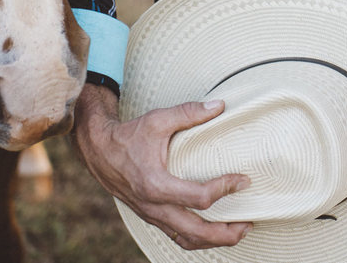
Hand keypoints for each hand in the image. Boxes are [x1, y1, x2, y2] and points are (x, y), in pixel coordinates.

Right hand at [72, 83, 252, 248]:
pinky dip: (197, 239)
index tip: (243, 180)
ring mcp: (151, 215)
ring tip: (237, 232)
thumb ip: (189, 113)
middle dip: (224, 233)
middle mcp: (153, 206)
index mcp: (156, 184)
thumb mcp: (158, 119)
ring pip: (186, 240)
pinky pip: (176, 236)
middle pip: (195, 231)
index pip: (199, 198)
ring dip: (213, 241)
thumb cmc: (128, 135)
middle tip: (248, 224)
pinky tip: (213, 232)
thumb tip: (219, 105)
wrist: (98, 151)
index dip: (225, 189)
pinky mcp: (151, 216)